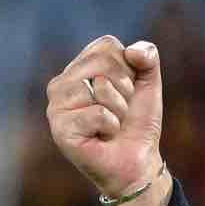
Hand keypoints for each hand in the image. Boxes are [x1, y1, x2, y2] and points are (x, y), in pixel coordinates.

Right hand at [46, 35, 163, 198]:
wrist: (137, 160)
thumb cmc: (137, 121)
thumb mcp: (148, 84)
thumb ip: (147, 57)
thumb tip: (131, 50)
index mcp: (79, 68)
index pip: (107, 45)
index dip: (129, 69)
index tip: (126, 90)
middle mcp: (61, 83)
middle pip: (105, 63)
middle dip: (125, 89)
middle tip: (119, 110)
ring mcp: (56, 106)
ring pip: (101, 88)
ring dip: (119, 109)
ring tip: (111, 124)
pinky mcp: (60, 129)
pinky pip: (99, 113)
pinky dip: (111, 126)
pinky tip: (102, 136)